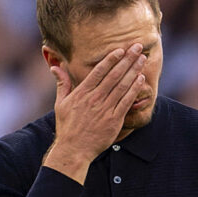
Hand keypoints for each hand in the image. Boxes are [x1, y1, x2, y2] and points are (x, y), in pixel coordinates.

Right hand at [42, 41, 145, 177]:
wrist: (73, 150)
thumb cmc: (67, 126)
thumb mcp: (60, 103)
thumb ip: (62, 83)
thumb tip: (55, 67)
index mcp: (82, 93)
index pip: (99, 71)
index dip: (111, 59)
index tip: (120, 50)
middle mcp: (95, 99)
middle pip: (114, 75)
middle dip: (127, 59)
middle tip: (137, 47)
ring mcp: (105, 109)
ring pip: (122, 86)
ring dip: (133, 70)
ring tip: (142, 59)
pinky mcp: (114, 120)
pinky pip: (126, 101)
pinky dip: (134, 89)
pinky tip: (140, 79)